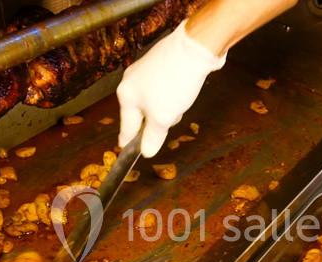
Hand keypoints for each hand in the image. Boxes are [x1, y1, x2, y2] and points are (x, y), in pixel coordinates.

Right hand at [117, 20, 225, 157]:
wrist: (195, 48)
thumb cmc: (174, 84)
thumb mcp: (162, 118)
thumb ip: (153, 137)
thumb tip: (146, 152)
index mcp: (126, 95)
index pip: (126, 128)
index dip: (129, 143)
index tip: (126, 152)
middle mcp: (131, 81)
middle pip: (141, 114)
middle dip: (156, 121)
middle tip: (170, 119)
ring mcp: (145, 70)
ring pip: (153, 101)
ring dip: (166, 107)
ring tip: (180, 100)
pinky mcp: (160, 63)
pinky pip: (162, 88)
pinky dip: (172, 94)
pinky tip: (183, 89)